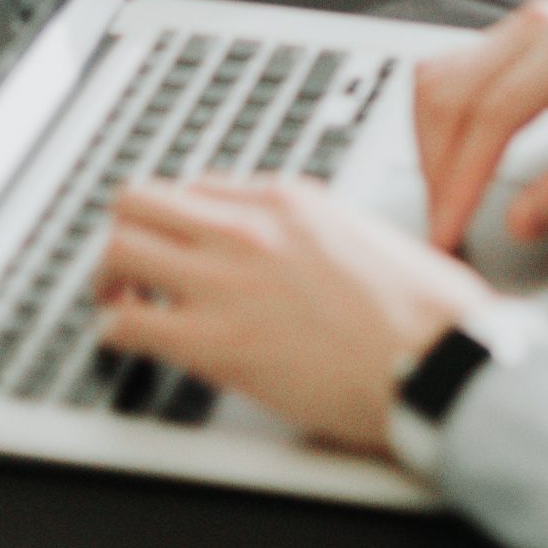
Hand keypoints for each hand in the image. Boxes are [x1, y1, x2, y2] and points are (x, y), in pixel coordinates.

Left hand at [95, 177, 490, 454]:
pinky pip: (126, 323)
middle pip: (138, 202)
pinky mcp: (213, 342)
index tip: (180, 243)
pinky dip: (115, 332)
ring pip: (118, 250)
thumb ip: (318, 229)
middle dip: (126, 233)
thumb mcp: (369, 234)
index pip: (198, 187)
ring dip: (110, 277)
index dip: (180, 219)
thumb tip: (298, 244)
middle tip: (131, 265)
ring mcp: (224, 281)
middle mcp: (246, 229)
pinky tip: (128, 343)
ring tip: (120, 301)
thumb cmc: (425, 309)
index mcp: (289, 199)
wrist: (437, 360)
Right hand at [416, 0, 547, 254]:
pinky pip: (454, 76)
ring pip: (439, 81)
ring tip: (445, 206)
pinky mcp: (514, 41)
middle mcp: (540, 24)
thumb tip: (519, 222)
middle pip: (452, 94)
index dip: (463, 179)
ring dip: (431, 146)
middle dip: (438, 169)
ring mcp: (522, 27)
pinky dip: (442, 125)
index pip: (494, 114)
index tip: (448, 231)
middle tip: (442, 233)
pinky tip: (452, 168)